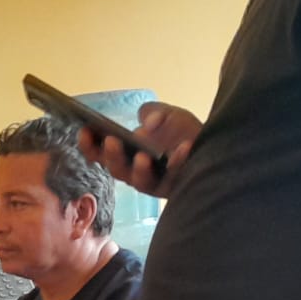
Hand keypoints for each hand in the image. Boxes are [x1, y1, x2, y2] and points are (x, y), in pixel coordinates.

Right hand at [77, 102, 201, 197]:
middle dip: (112, 156)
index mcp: (126, 154)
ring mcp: (155, 183)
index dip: (89, 144)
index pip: (100, 153)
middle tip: (112, 141)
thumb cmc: (183, 132)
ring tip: (143, 156)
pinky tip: (185, 147)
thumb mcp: (167, 114)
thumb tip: (146, 125)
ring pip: (140, 182)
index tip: (85, 130)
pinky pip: (175, 178)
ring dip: (139, 170)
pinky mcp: (175, 188)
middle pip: (116, 170)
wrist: (215, 146)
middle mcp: (135, 171)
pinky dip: (180, 162)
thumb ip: (153, 111)